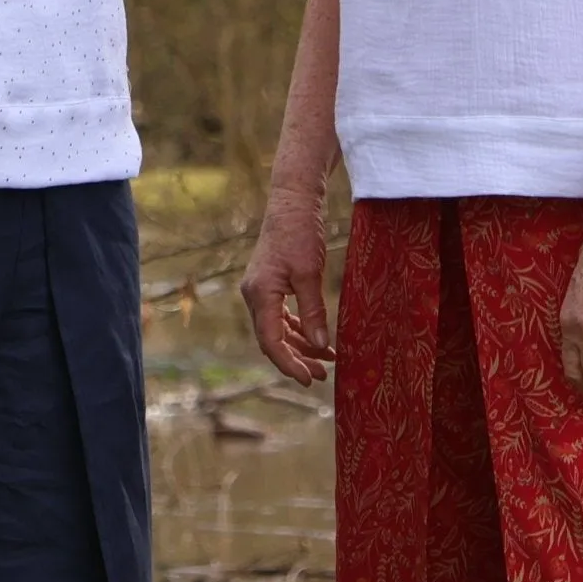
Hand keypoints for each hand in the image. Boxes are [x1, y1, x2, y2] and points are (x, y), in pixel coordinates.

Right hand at [241, 189, 335, 384]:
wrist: (292, 201)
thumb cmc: (300, 232)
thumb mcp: (309, 273)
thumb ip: (313, 311)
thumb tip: (320, 346)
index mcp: (260, 294)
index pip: (270, 341)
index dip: (289, 364)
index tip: (309, 379)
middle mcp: (255, 296)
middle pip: (273, 340)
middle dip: (297, 359)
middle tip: (323, 375)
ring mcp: (261, 291)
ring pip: (278, 330)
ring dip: (301, 346)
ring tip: (327, 361)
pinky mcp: (271, 286)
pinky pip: (282, 316)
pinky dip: (300, 329)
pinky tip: (318, 340)